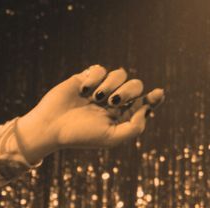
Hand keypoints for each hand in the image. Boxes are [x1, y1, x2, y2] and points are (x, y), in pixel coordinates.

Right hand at [13, 64, 164, 159]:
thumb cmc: (80, 135)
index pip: (145, 103)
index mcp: (122, 117)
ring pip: (120, 74)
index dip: (154, 98)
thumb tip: (146, 109)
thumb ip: (135, 127)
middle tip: (114, 101)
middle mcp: (114, 101)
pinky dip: (94, 78)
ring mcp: (100, 88)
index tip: (158, 94)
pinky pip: (100, 69)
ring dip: (110, 84)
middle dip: (129, 91)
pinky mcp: (86, 78)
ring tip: (95, 98)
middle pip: (136, 85)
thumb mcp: (111, 138)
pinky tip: (83, 91)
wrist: (51, 126)